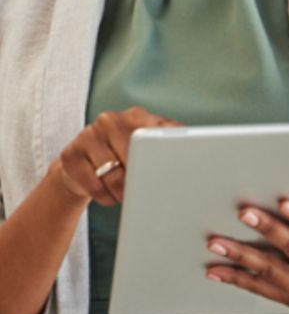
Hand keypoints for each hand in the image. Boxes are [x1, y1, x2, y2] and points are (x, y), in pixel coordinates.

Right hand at [55, 106, 181, 205]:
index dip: (163, 156)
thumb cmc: (122, 160)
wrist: (80, 168)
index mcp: (136, 116)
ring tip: (124, 195)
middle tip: (144, 191)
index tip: (169, 174)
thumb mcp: (145, 149)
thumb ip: (167, 146)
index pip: (157, 133)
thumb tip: (194, 160)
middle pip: (134, 156)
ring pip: (113, 175)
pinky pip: (92, 185)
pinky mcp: (70, 154)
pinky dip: (104, 197)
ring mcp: (88, 134)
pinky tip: (107, 195)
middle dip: (140, 180)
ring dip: (122, 193)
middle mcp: (110, 120)